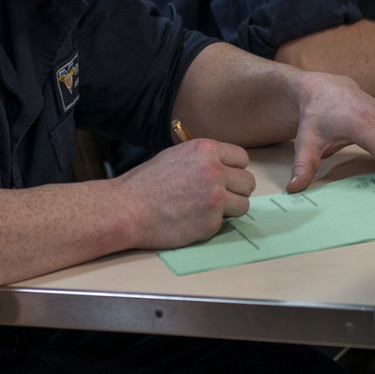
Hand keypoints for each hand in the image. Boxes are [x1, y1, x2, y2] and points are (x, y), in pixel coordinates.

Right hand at [114, 139, 254, 248]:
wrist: (127, 208)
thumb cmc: (146, 182)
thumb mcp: (176, 156)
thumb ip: (203, 160)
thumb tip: (225, 168)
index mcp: (206, 149)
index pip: (242, 158)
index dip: (233, 170)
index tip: (224, 178)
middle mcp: (215, 170)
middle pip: (248, 182)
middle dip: (236, 190)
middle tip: (218, 197)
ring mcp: (215, 197)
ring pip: (244, 204)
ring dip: (230, 209)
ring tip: (206, 210)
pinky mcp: (212, 222)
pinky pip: (225, 223)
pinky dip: (211, 224)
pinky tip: (191, 220)